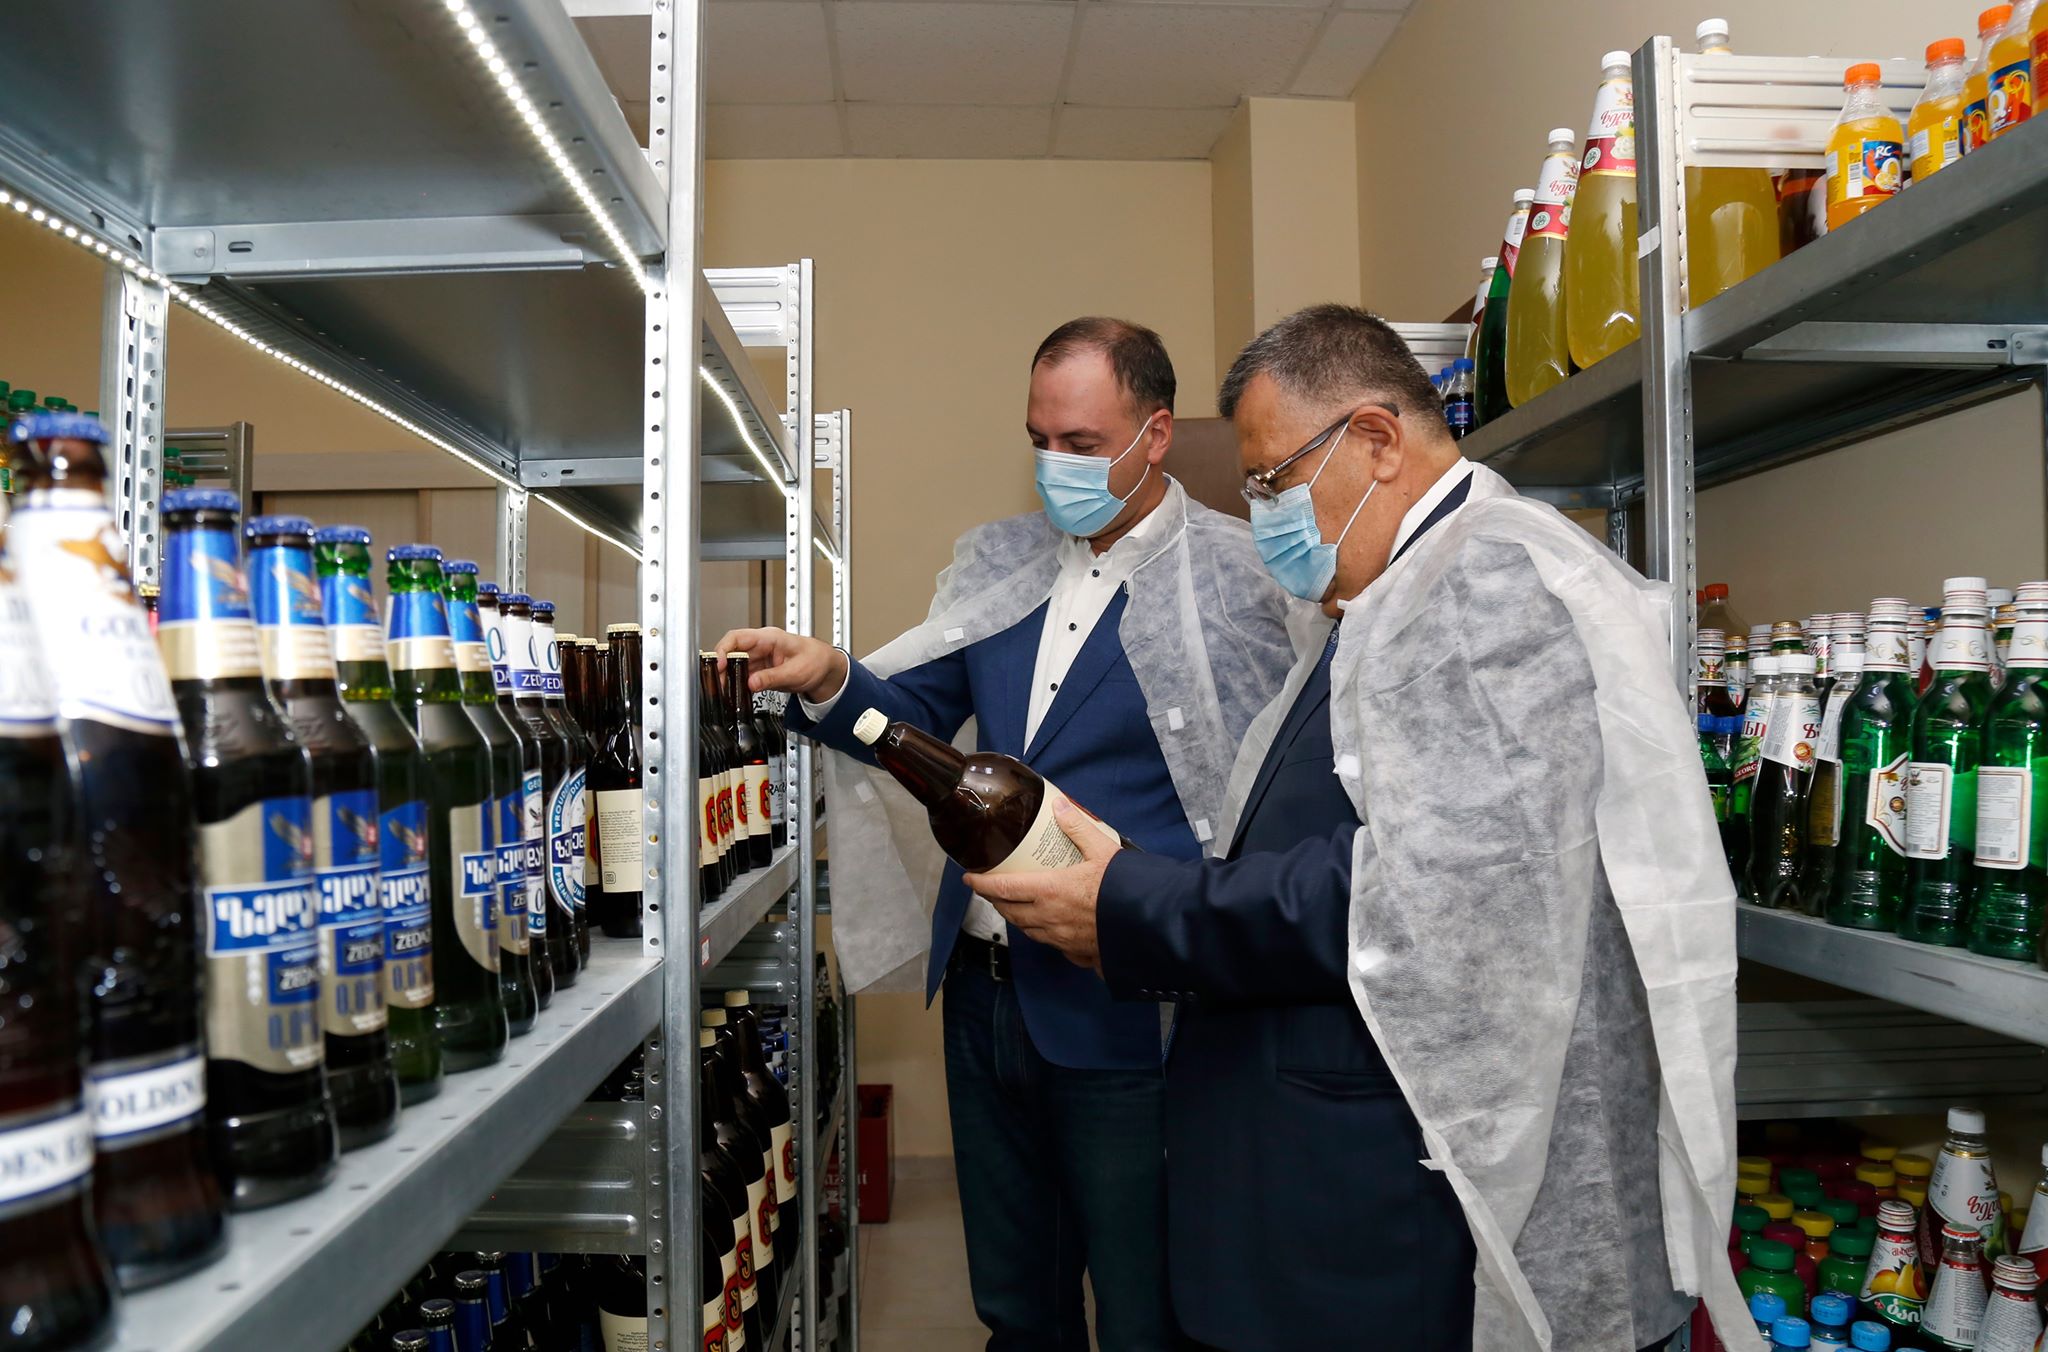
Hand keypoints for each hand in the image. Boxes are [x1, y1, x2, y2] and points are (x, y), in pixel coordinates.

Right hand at [715, 627, 847, 702]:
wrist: (826, 668)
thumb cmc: (815, 661)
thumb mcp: (795, 672)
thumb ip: (772, 678)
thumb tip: (751, 683)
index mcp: (769, 638)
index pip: (737, 637)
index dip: (724, 650)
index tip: (720, 665)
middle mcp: (761, 645)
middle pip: (732, 652)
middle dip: (721, 668)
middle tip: (717, 684)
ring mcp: (760, 657)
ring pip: (735, 665)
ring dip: (728, 678)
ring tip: (723, 692)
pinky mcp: (760, 669)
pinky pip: (743, 675)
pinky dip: (737, 684)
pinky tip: (734, 693)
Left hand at [964, 800, 1120, 972]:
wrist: (1149, 923)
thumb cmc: (1124, 888)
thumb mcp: (1102, 849)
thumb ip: (1078, 827)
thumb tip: (1059, 805)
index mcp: (1049, 891)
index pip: (1002, 889)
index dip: (981, 884)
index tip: (969, 878)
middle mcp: (1049, 918)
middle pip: (1010, 912)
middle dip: (995, 901)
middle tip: (991, 890)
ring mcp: (1060, 939)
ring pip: (1027, 930)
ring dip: (1016, 918)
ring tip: (1015, 906)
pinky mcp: (1076, 952)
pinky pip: (1050, 944)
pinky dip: (1042, 933)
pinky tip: (1049, 926)